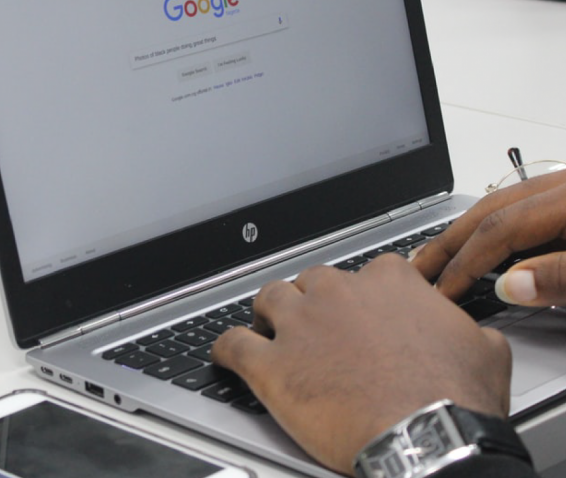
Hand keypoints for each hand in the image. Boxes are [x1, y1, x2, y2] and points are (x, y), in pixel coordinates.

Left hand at [212, 257, 510, 475]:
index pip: (366, 271)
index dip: (363, 294)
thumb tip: (469, 331)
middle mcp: (337, 291)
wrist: (427, 439)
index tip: (363, 310)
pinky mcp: (272, 364)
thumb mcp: (483, 350)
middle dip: (314, 300)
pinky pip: (233, 344)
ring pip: (269, 298)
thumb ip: (465, 327)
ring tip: (272, 329)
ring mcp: (300, 323)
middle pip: (312, 281)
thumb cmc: (453, 396)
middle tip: (319, 327)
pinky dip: (225, 347)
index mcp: (386, 280)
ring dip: (269, 313)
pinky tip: (225, 353)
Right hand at [412, 170, 565, 304]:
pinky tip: (485, 248)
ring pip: (504, 204)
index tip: (444, 292)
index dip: (466, 263)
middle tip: (418, 267)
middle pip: (491, 207)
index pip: (499, 228)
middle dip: (450, 240)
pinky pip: (525, 209)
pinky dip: (498, 231)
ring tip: (442, 257)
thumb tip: (510, 286)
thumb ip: (561, 277)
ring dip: (469, 233)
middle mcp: (564, 185)